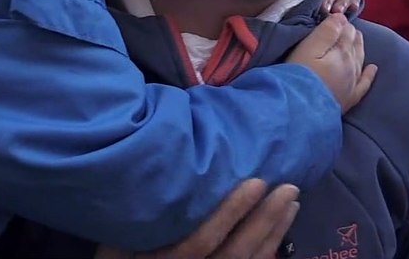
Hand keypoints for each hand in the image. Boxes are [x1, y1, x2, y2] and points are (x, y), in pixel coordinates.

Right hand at [93, 179, 300, 258]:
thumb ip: (140, 209)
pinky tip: (283, 225)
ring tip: (292, 201)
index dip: (229, 214)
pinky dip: (269, 248)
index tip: (256, 182)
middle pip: (232, 254)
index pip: (198, 242)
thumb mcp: (117, 237)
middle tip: (289, 188)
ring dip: (273, 232)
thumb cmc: (120, 252)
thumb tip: (162, 160)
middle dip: (263, 222)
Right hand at [287, 12, 376, 112]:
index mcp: (342, 52)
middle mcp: (352, 66)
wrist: (299, 110)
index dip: (340, 23)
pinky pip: (364, 84)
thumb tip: (341, 17)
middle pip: (355, 44)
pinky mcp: (349, 99)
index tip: (333, 21)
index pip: (347, 31)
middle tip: (342, 29)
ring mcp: (352, 83)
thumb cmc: (298, 76)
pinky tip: (373, 69)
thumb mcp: (308, 48)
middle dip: (350, 34)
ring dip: (358, 48)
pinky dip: (369, 75)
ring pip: (360, 59)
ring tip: (356, 39)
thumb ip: (326, 32)